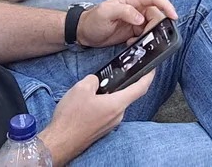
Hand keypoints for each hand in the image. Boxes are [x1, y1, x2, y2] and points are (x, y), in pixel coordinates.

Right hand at [41, 71, 156, 162]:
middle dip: (116, 86)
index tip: (152, 69)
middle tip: (104, 79)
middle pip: (125, 96)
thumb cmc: (71, 118)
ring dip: (105, 97)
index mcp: (117, 104)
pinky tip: (85, 106)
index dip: (148, 77)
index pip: (140, 88)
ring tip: (88, 94)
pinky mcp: (102, 129)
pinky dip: (100, 106)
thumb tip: (97, 81)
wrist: (59, 142)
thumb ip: (94, 79)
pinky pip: (105, 113)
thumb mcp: (81, 88)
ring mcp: (110, 124)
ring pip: (113, 105)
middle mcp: (117, 116)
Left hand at [75, 0, 177, 48]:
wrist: (83, 33)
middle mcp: (137, 8)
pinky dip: (142, 41)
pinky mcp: (134, 31)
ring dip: (148, 35)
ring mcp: (136, 19)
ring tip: (134, 42)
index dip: (167, 6)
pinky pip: (146, 35)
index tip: (173, 16)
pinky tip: (131, 44)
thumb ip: (124, 11)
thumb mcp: (106, 13)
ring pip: (152, 26)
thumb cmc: (92, 20)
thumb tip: (141, 18)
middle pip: (156, 15)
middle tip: (146, 37)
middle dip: (155, 27)